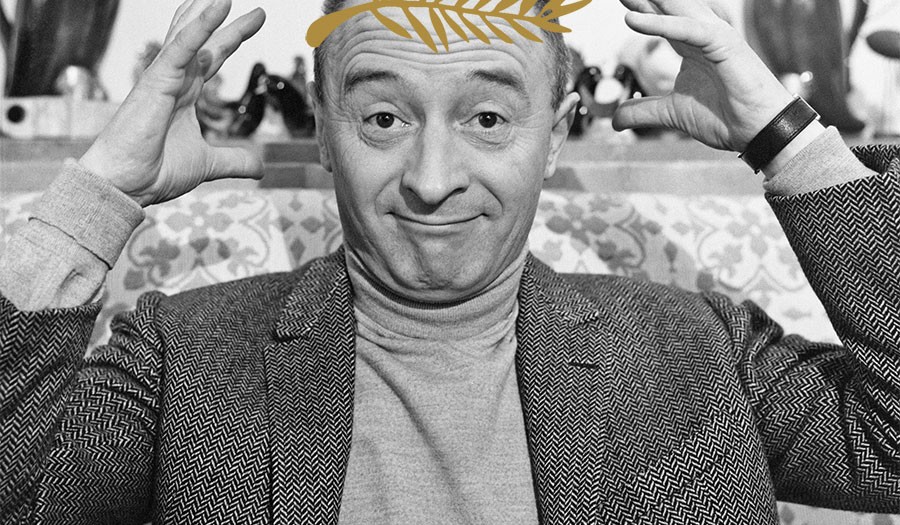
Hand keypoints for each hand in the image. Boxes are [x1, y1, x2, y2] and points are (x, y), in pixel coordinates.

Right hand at [79, 0, 265, 206]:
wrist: (126, 185)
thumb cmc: (154, 171)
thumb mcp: (208, 164)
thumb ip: (235, 160)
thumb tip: (260, 166)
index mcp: (185, 94)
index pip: (213, 57)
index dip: (233, 37)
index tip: (255, 18)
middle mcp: (174, 80)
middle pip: (204, 40)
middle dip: (228, 22)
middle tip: (256, 8)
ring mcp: (163, 78)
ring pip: (189, 34)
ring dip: (208, 11)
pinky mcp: (156, 81)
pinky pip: (181, 48)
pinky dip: (199, 27)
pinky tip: (218, 7)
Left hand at [612, 0, 793, 151]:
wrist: (757, 132)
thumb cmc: (725, 118)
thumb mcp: (671, 114)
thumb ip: (642, 112)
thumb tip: (614, 121)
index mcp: (692, 46)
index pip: (662, 20)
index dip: (641, 8)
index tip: (622, 1)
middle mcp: (703, 35)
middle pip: (668, 8)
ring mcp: (715, 36)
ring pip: (678, 9)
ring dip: (651, 1)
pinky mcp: (724, 44)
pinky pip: (688, 29)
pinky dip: (660, 24)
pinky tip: (632, 19)